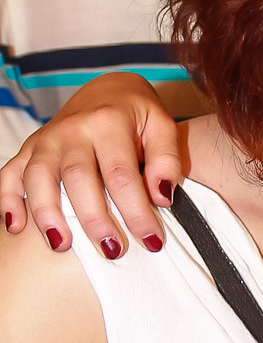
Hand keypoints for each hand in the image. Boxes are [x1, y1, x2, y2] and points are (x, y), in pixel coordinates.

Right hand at [0, 73, 180, 254]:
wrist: (107, 91)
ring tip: (61, 246)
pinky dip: (7, 199)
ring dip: (47, 214)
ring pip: (38, 177)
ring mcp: (46, 139)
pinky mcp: (29, 148)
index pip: (122, 175)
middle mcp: (72, 129)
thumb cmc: (137, 117)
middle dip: (94, 220)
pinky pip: (10, 173)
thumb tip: (161, 196)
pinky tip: (15, 227)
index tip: (152, 241)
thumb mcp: (163, 126)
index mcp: (108, 122)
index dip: (137, 212)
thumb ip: (166, 159)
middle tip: (112, 251)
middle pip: (78, 179)